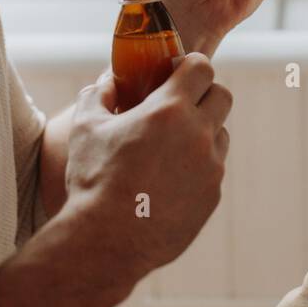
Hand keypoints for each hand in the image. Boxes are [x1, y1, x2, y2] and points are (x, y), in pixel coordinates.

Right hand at [64, 54, 232, 276]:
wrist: (107, 241)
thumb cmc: (93, 180)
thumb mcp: (85, 128)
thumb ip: (98, 95)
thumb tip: (107, 82)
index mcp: (170, 109)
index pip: (203, 68)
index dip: (191, 65)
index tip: (178, 72)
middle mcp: (198, 134)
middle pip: (222, 96)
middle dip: (204, 94)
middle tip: (180, 105)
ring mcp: (211, 168)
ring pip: (220, 135)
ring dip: (203, 132)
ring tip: (172, 146)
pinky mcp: (212, 197)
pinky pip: (214, 170)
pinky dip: (198, 167)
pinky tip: (170, 179)